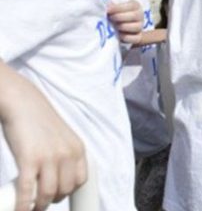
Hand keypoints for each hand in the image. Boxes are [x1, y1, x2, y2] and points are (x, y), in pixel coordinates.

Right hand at [0, 63, 86, 209]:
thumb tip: (60, 175)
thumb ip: (64, 154)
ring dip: (38, 206)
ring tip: (31, 207)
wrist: (22, 102)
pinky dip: (24, 204)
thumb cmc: (38, 120)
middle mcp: (67, 154)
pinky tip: (20, 208)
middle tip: (41, 202)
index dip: (69, 192)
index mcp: (77, 148)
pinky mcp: (29, 160)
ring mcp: (49, 157)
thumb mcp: (61, 137)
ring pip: (48, 194)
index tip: (58, 195)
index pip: (81, 180)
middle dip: (52, 199)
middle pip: (65, 189)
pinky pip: (27, 191)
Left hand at [107, 0, 143, 44]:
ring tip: (113, 26)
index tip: (108, 10)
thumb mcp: (114, 8)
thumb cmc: (115, 14)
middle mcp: (140, 16)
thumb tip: (107, 6)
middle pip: (134, 16)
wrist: (119, 26)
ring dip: (123, 27)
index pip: (131, 5)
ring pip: (136, 27)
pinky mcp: (138, 37)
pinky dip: (126, 37)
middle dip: (120, 17)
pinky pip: (135, 38)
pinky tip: (118, 35)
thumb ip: (111, 6)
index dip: (119, 8)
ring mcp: (140, 27)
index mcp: (135, 6)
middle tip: (110, 17)